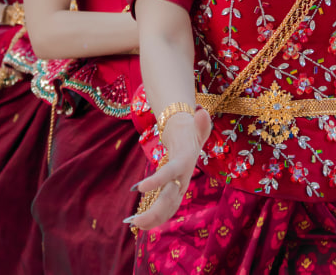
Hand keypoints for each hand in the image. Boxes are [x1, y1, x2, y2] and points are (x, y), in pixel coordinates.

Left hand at [126, 108, 211, 231]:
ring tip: (133, 224)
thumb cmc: (190, 131)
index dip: (156, 181)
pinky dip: (154, 218)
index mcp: (184, 162)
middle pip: (169, 199)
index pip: (170, 173)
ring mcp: (179, 188)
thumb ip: (201, 121)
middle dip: (153, 212)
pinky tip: (140, 224)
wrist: (192, 138)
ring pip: (167, 208)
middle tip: (135, 221)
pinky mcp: (175, 193)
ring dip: (152, 219)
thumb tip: (201, 111)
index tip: (138, 188)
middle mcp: (183, 178)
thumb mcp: (196, 124)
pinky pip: (166, 209)